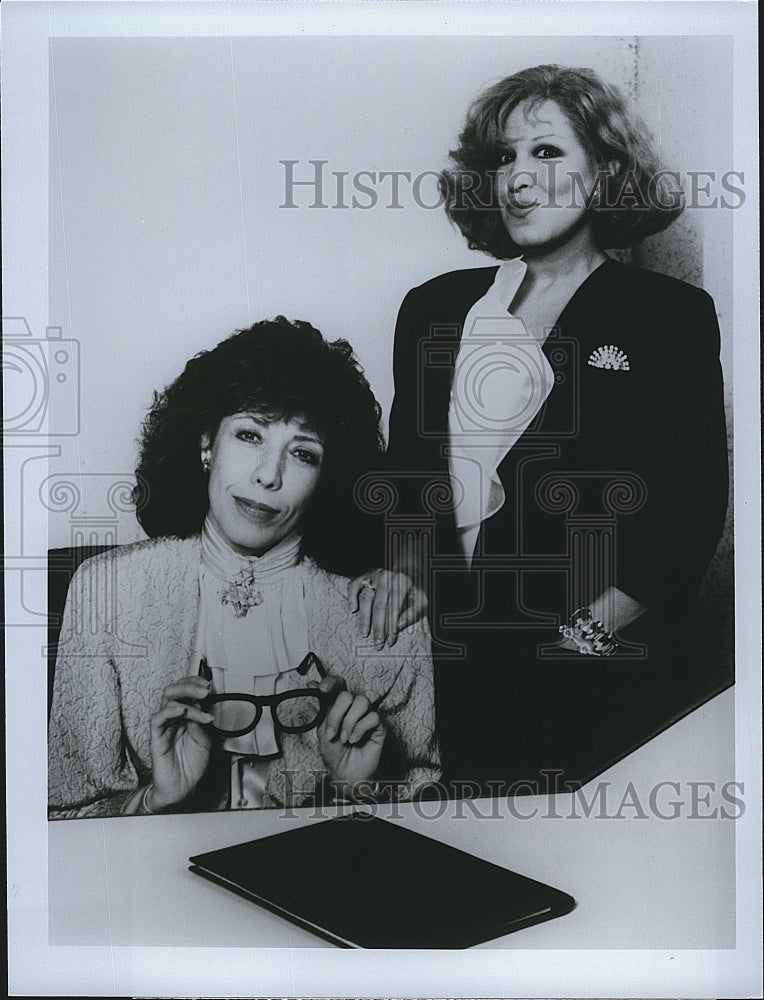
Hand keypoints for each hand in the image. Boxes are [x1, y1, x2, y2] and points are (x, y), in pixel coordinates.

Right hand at [149, 675, 214, 810]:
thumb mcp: (206, 738)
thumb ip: (204, 720)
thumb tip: (206, 703)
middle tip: (206, 688)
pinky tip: (183, 710)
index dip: (195, 682)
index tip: (209, 683)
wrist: (183, 788)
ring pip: (167, 700)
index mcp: (185, 716)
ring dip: (186, 695)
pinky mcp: (156, 737)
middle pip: (174, 690)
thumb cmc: (192, 764)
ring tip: (202, 697)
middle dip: (190, 685)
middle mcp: (173, 718)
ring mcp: (164, 726)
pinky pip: (158, 719)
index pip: (185, 691)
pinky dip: (170, 711)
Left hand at [314, 674, 385, 789]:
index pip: (338, 684)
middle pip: (347, 694)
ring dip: (348, 722)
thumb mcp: (321, 729)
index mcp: (339, 705)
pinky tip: (354, 740)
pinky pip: (372, 717)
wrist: (344, 774)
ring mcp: (366, 715)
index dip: (331, 682)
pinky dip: (360, 729)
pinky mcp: (378, 726)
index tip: (322, 689)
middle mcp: (353, 708)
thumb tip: (312, 684)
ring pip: (362, 701)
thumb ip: (320, 708)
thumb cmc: (334, 754)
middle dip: (336, 714)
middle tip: (331, 733)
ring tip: (344, 738)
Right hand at [348, 568, 426, 649]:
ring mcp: (374, 575)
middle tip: (377, 643)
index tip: (389, 641)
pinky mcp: (364, 575)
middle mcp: (387, 577)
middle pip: (379, 605)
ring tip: (364, 633)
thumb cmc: (414, 590)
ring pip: (366, 598)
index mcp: (403, 582)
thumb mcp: (422, 600)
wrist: (407, 570)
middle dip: (378, 627)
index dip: (392, 625)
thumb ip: (413, 613)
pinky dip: (351, 598)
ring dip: (364, 618)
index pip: (395, 607)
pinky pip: (353, 586)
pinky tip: (353, 610)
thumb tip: (398, 627)